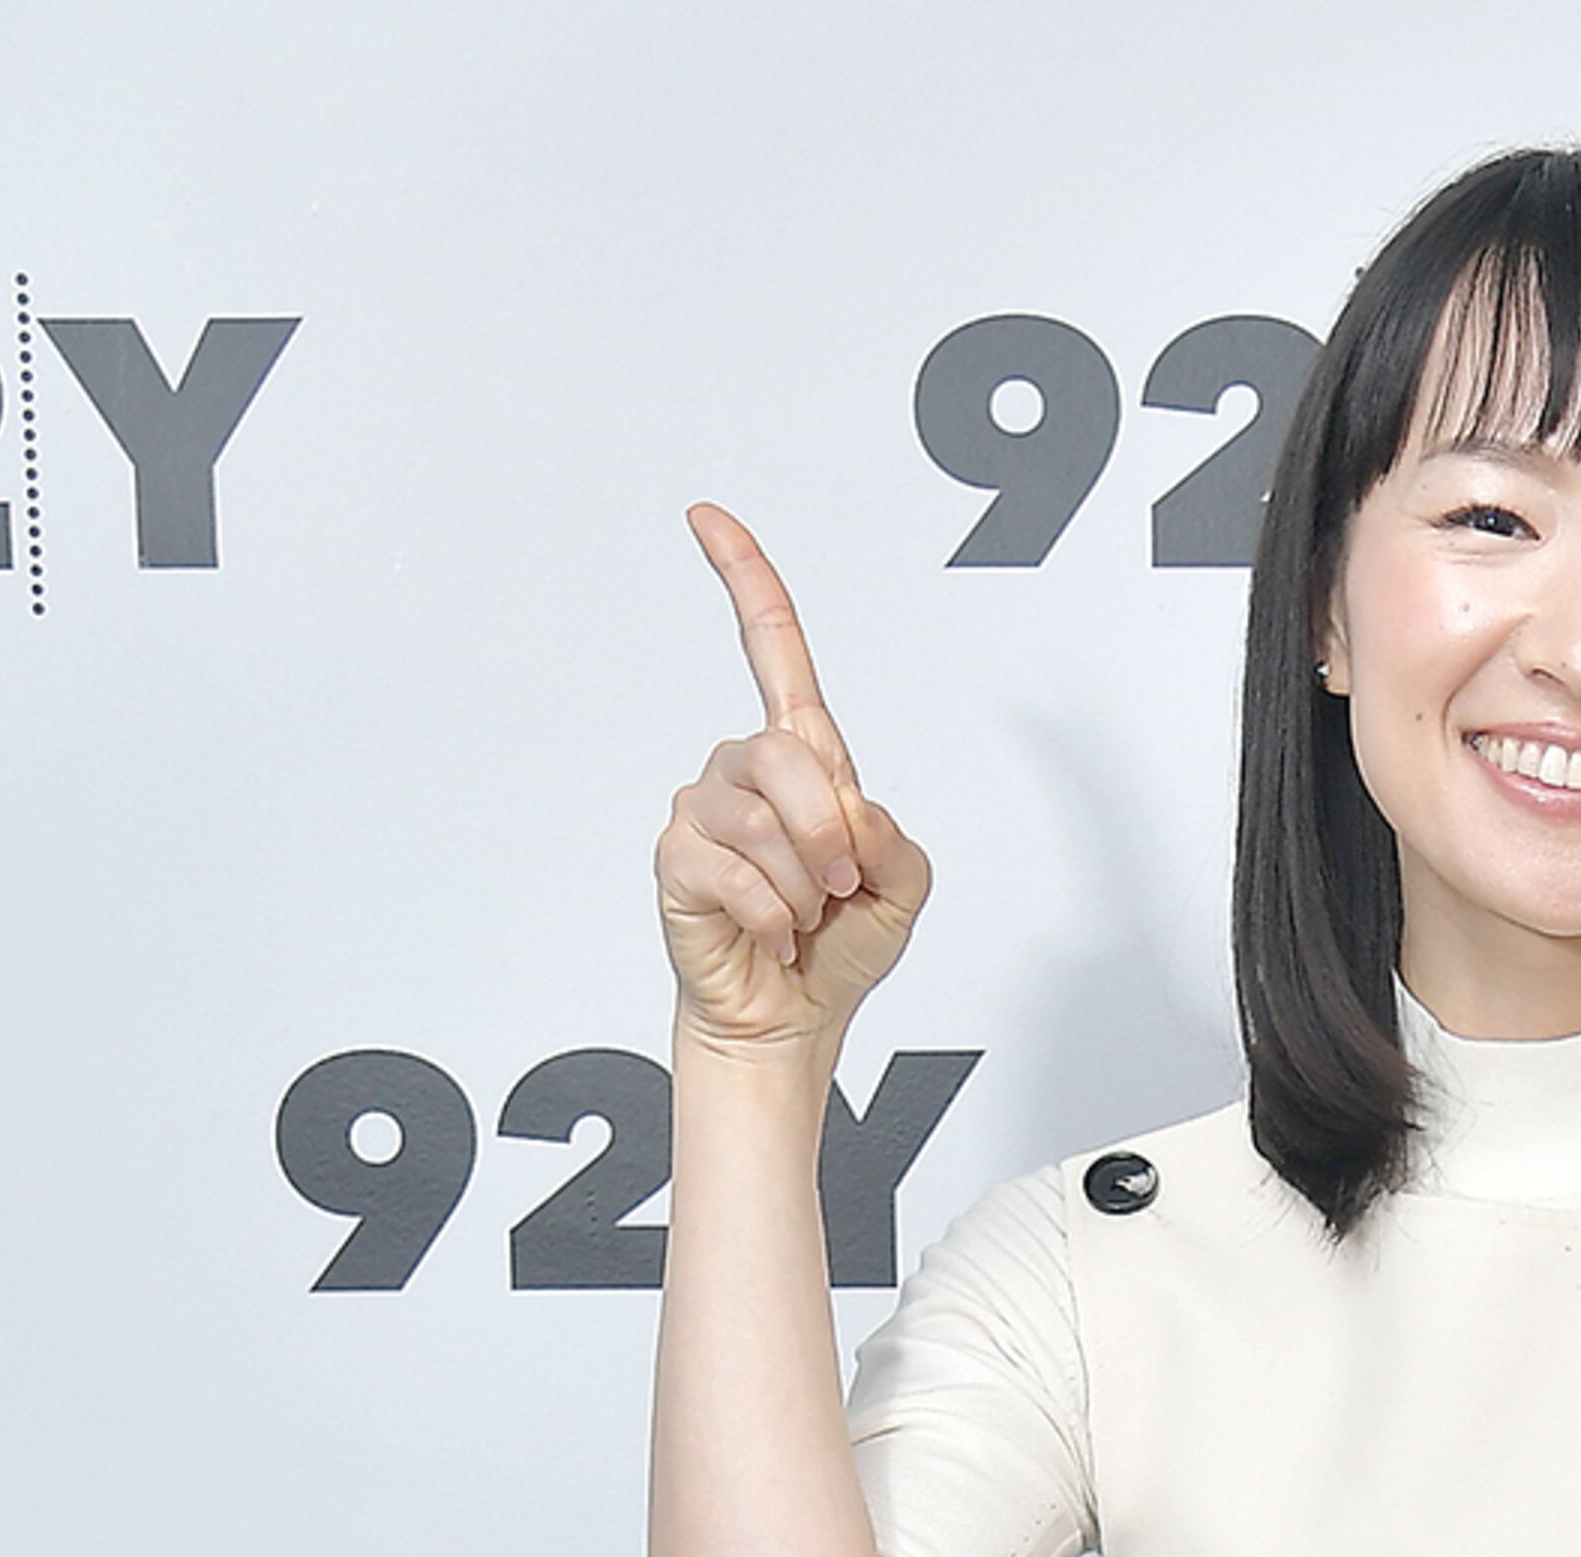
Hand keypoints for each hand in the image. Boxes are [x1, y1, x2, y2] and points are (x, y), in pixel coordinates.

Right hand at [656, 503, 934, 1054]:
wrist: (793, 1015)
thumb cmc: (840, 943)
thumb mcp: (903, 883)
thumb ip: (891, 835)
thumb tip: (845, 809)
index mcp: (804, 755)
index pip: (773, 647)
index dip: (744, 578)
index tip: (708, 518)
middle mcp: (746, 768)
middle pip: (792, 748)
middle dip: (831, 827)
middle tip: (839, 883)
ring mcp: (705, 808)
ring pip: (765, 819)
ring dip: (804, 881)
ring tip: (801, 912)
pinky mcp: (676, 857)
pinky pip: (733, 870)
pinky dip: (771, 912)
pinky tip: (771, 932)